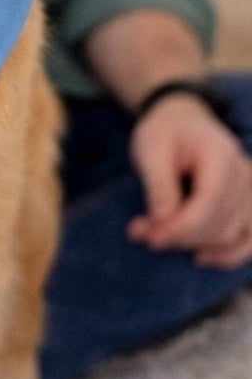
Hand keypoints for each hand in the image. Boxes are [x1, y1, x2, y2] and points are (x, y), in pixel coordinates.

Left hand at [128, 94, 251, 267]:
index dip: (180, 227)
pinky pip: (250, 239)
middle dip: (178, 236)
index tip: (149, 236)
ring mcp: (250, 191)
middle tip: (139, 232)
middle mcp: (244, 175)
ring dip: (194, 244)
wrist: (181, 121)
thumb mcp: (150, 150)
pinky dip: (228, 254)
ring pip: (232, 236)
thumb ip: (158, 186)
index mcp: (221, 156)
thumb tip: (163, 222)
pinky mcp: (248, 205)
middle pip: (220, 224)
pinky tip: (199, 257)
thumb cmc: (164, 133)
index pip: (209, 203)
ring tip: (156, 236)